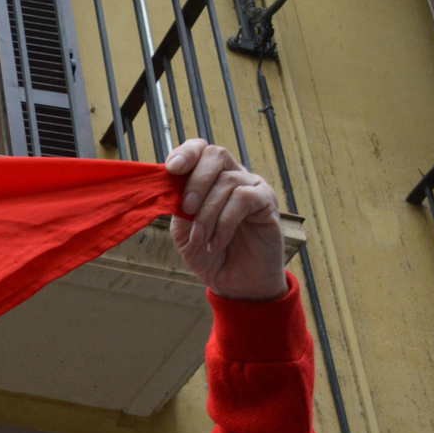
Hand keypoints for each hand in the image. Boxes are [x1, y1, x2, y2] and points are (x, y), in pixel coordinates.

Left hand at [165, 139, 286, 301]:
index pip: (201, 149)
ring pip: (227, 181)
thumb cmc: (209, 255)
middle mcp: (233, 176)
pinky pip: (244, 198)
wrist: (235, 283)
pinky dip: (225, 222)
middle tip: (187, 209)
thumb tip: (166, 185)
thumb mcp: (183, 230)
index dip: (186, 153)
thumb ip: (175, 206)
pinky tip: (217, 242)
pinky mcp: (267, 202)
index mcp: (210, 179)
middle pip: (216, 155)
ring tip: (201, 239)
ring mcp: (252, 187)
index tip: (171, 169)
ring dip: (208, 213)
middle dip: (196, 181)